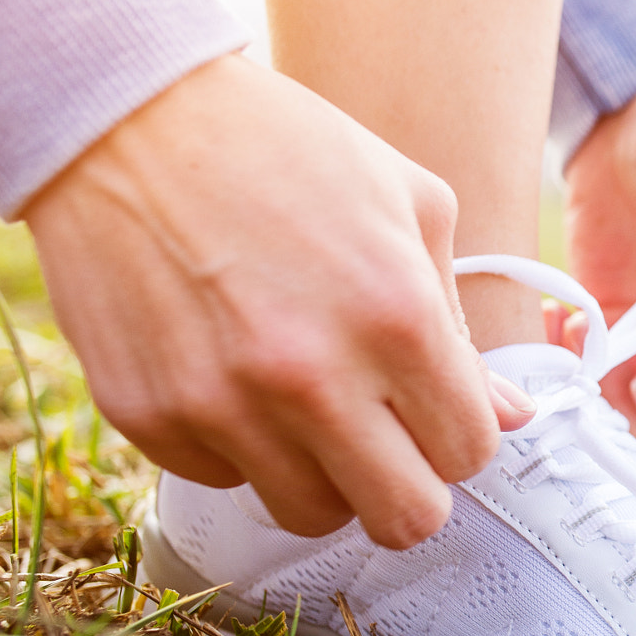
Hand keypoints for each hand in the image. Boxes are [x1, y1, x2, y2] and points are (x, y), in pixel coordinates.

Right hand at [24, 54, 533, 548]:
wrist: (126, 115)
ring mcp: (222, 404)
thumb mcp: (413, 206)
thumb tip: (510, 415)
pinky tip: (234, 376)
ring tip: (311, 407)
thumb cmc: (289, 149)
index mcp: (398, 318)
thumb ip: (464, 325)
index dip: (462, 436)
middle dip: (411, 487)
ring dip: (327, 476)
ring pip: (312, 515)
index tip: (437, 410)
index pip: (470, 452)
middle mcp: (311, 376)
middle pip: (405, 519)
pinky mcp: (148, 416)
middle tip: (390, 442)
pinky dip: (241, 448)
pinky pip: (223, 481)